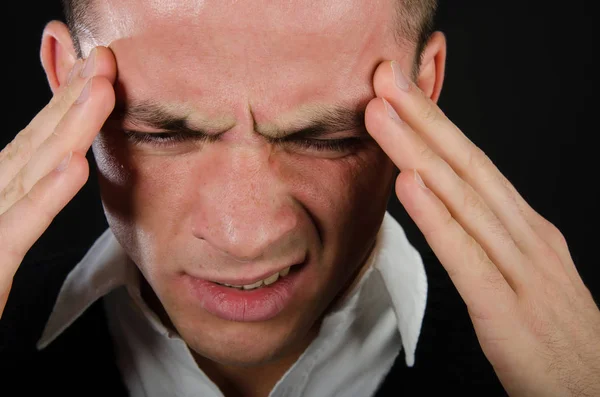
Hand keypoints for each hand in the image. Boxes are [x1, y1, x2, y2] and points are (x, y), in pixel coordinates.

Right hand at [0, 46, 115, 317]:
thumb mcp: (4, 230)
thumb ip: (22, 200)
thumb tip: (52, 163)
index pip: (35, 146)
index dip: (65, 108)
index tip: (94, 75)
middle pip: (36, 147)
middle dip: (72, 102)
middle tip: (103, 61)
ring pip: (30, 173)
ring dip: (67, 130)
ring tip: (98, 91)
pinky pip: (18, 227)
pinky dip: (44, 196)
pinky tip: (71, 166)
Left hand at [365, 60, 599, 395]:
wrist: (598, 390)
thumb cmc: (555, 333)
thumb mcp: (526, 272)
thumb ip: (489, 237)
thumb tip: (445, 202)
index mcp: (527, 229)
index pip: (476, 165)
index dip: (436, 126)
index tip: (401, 92)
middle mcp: (526, 238)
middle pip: (468, 168)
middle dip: (424, 120)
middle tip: (386, 79)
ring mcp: (521, 271)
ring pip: (463, 200)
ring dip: (419, 153)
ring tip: (383, 115)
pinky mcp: (507, 312)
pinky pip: (467, 257)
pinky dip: (437, 217)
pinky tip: (410, 185)